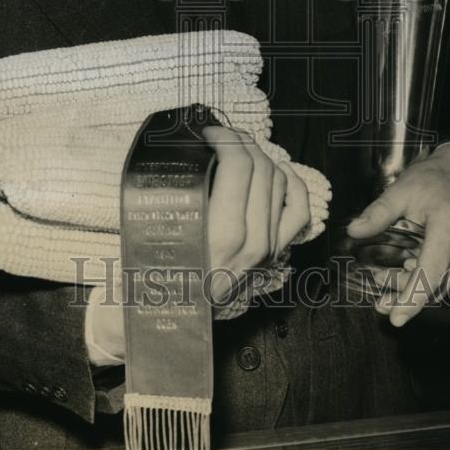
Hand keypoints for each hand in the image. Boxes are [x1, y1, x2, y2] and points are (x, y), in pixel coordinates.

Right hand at [90, 126, 309, 358]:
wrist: (164, 318)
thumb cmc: (151, 272)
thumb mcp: (155, 229)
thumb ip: (180, 190)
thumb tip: (196, 146)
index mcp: (219, 234)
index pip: (238, 166)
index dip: (224, 137)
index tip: (207, 131)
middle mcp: (250, 243)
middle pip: (260, 169)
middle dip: (240, 141)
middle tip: (220, 134)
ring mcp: (266, 252)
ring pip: (278, 182)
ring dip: (260, 156)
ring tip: (238, 148)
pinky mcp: (273, 257)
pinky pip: (297, 212)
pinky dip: (293, 184)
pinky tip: (279, 168)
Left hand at [346, 142, 449, 326]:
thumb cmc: (431, 180)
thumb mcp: (400, 189)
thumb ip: (378, 212)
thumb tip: (353, 231)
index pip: (432, 269)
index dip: (414, 297)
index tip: (397, 317)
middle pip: (438, 283)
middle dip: (407, 294)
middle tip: (380, 297)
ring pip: (448, 286)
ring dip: (420, 290)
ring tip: (389, 282)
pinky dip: (436, 282)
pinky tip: (415, 272)